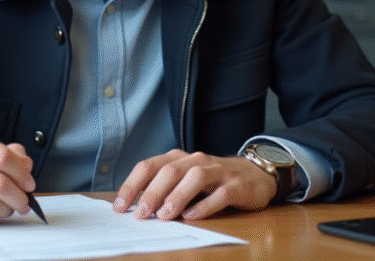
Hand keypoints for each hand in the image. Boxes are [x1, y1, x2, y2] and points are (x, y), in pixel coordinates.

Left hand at [112, 149, 281, 220]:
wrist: (254, 175)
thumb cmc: (212, 180)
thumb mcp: (185, 180)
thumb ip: (163, 189)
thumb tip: (134, 208)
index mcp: (178, 158)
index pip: (149, 166)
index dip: (132, 185)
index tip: (119, 206)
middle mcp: (196, 160)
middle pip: (170, 171)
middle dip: (152, 193)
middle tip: (140, 214)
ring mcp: (218, 171)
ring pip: (195, 177)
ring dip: (177, 196)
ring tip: (164, 216)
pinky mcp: (236, 185)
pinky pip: (220, 194)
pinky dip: (205, 205)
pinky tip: (192, 216)